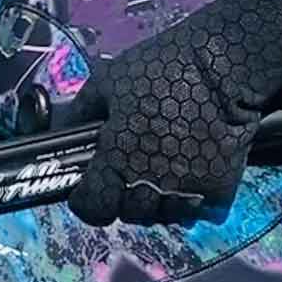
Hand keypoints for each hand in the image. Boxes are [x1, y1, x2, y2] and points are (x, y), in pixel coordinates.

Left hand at [69, 0, 281, 227]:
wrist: (224, 65)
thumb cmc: (162, 67)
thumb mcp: (108, 80)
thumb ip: (80, 113)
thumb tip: (58, 136)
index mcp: (116, 158)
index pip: (91, 209)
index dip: (87, 200)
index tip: (92, 186)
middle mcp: (150, 183)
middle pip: (129, 215)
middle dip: (125, 196)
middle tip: (132, 170)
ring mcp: (186, 191)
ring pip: (164, 217)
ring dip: (160, 201)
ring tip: (165, 171)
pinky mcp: (220, 191)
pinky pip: (200, 212)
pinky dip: (196, 200)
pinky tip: (194, 173)